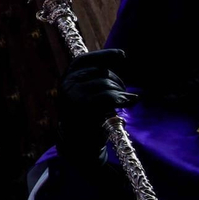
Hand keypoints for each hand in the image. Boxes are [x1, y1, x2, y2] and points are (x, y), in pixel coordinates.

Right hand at [56, 48, 136, 166]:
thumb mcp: (87, 94)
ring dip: (121, 92)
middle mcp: (67, 84)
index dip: (104, 55)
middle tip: (124, 95)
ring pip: (106, 83)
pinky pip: (108, 96)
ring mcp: (74, 95)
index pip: (84, 60)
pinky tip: (132, 101)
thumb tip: (120, 55)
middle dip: (118, 82)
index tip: (123, 55)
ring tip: (124, 102)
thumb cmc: (86, 117)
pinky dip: (123, 98)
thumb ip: (98, 77)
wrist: (78, 144)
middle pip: (100, 72)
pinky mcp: (84, 107)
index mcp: (67, 78)